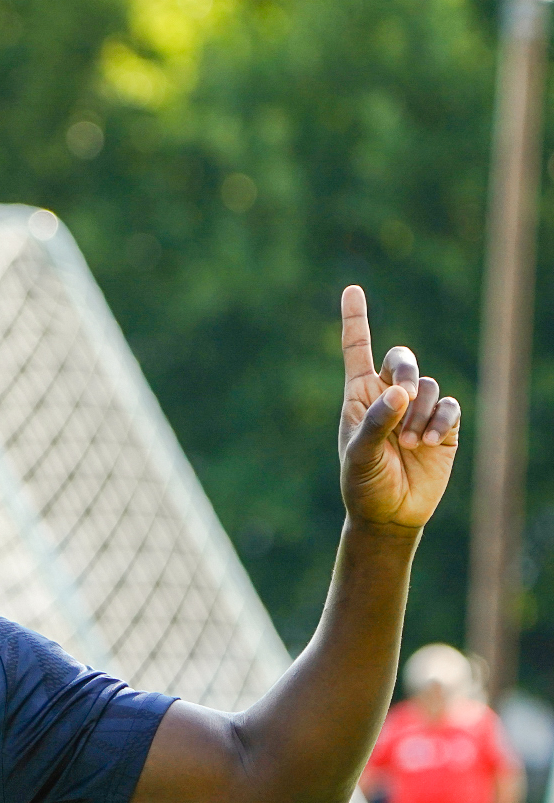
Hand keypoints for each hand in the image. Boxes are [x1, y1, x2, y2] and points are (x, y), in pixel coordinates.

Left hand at [338, 284, 460, 534]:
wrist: (390, 513)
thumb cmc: (363, 483)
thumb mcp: (359, 455)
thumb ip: (375, 422)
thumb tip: (399, 391)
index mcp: (358, 395)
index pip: (356, 349)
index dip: (355, 319)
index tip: (352, 289)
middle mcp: (388, 396)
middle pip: (402, 359)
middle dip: (406, 371)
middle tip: (401, 398)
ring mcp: (418, 410)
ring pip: (429, 386)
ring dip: (421, 410)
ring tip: (409, 442)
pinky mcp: (443, 426)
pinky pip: (449, 406)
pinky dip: (440, 419)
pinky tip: (427, 442)